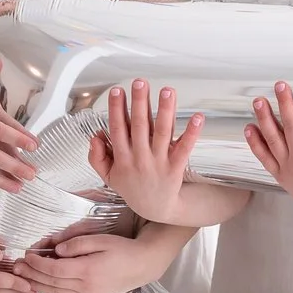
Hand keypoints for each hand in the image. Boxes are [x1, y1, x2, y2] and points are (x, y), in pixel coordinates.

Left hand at [20, 229, 170, 292]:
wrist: (143, 264)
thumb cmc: (122, 249)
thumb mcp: (100, 240)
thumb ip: (77, 244)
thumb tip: (56, 250)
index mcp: (87, 270)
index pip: (54, 269)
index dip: (37, 263)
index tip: (26, 255)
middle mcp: (85, 286)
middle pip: (51, 282)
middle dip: (32, 274)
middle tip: (16, 266)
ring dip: (37, 287)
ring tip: (22, 279)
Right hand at [86, 79, 202, 220]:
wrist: (156, 209)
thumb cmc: (133, 188)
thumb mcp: (108, 176)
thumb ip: (97, 156)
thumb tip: (94, 136)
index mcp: (123, 158)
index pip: (118, 129)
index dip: (117, 109)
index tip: (117, 91)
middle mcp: (140, 158)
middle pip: (140, 126)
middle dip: (139, 103)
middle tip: (140, 83)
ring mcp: (159, 162)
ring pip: (162, 133)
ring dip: (165, 111)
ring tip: (167, 91)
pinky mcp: (176, 167)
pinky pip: (184, 148)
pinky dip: (191, 133)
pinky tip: (197, 118)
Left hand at [244, 79, 292, 230]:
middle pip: (291, 126)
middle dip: (285, 103)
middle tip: (279, 84)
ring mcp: (288, 168)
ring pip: (274, 139)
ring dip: (265, 118)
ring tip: (258, 100)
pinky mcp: (280, 175)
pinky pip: (264, 158)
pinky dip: (255, 143)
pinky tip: (249, 127)